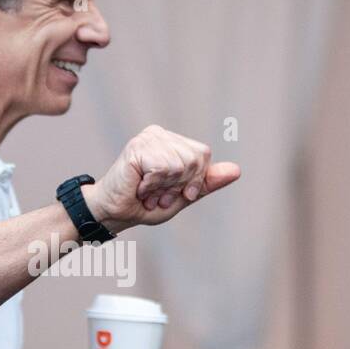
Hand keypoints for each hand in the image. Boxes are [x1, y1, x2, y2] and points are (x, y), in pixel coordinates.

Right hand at [85, 124, 240, 232]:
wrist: (112, 213)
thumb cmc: (144, 205)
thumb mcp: (183, 196)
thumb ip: (206, 183)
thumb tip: (237, 171)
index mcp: (173, 142)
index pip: (203, 155)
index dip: (195, 180)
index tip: (174, 193)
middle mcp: (160, 135)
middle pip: (196, 158)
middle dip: (180, 184)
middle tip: (157, 193)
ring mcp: (148, 138)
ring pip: (181, 164)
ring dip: (164, 186)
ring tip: (147, 191)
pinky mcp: (137, 146)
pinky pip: (164, 167)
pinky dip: (153, 185)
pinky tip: (139, 186)